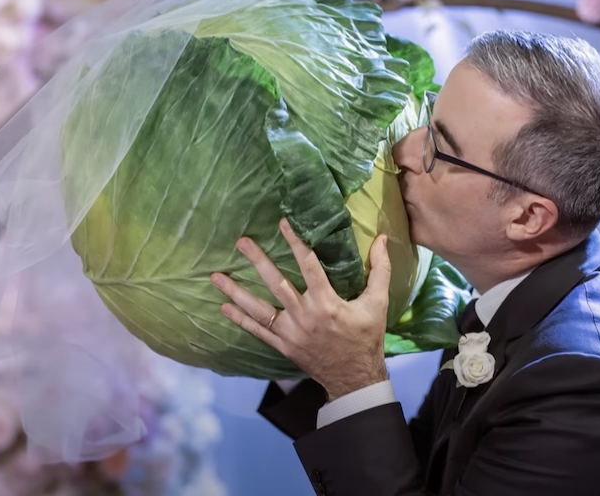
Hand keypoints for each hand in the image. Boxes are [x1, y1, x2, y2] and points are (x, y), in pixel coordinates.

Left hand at [211, 218, 392, 400]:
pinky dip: (240, 319)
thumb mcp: (378, 303)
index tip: (283, 223)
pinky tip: (223, 306)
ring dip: (236, 292)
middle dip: (258, 261)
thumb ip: (380, 270)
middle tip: (241, 241)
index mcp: (327, 303)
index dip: (296, 242)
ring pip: (258, 309)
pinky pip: (257, 331)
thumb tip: (384, 239)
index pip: (308, 265)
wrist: (355, 377)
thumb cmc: (366, 337)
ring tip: (216, 276)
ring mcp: (290, 332)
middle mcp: (304, 316)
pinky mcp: (283, 345)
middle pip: (277, 283)